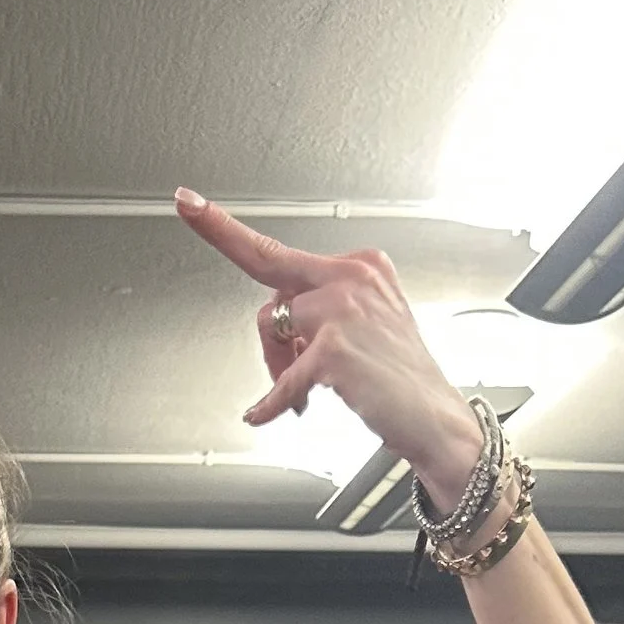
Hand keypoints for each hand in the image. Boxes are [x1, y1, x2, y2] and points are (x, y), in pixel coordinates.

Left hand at [174, 188, 481, 511]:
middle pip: (269, 287)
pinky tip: (273, 413)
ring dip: (278, 368)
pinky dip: (274, 403)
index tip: (188, 203)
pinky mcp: (336, 347)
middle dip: (269, 336)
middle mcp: (352, 275)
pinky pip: (283, 379)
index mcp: (359, 265)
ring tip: (302, 393)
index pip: (278, 248)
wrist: (435, 420)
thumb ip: (316, 312)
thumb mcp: (360, 328)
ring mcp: (344, 308)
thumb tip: (278, 325)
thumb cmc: (398, 380)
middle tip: (275, 358)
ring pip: (272, 327)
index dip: (223, 228)